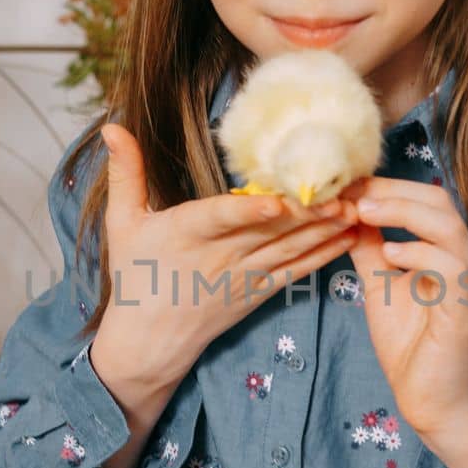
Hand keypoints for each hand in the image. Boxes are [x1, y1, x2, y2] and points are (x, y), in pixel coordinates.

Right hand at [92, 124, 359, 388]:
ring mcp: (243, 277)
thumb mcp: (122, 222)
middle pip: (268, 231)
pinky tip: (348, 236)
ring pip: (288, 250)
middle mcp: (219, 257)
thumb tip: (111, 125)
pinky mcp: (259, 293)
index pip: (220, 219)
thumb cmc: (135, 276)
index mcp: (185, 234)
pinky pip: (296, 272)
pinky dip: (323, 255)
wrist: (149, 342)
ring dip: (324, 230)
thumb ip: (124, 172)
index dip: (250, 211)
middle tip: (344, 189)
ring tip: (356, 207)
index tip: (278, 201)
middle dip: (308, 211)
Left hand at [337, 173, 467, 448]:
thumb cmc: (410, 343)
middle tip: (351, 191)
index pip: (421, 197)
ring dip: (402, 213)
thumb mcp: (379, 285)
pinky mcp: (466, 305)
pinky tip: (389, 255)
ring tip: (363, 213)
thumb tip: (346, 212)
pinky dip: (419, 253)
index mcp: (444, 247)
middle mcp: (463, 256)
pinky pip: (451, 265)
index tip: (344, 183)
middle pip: (437, 199)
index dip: (383, 185)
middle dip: (391, 190)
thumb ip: (368, 248)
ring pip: (447, 224)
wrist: (431, 396)